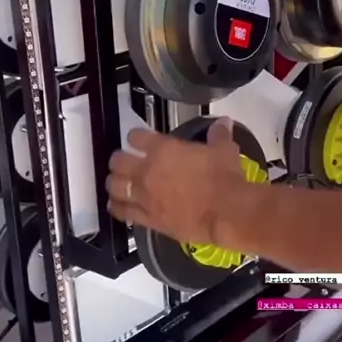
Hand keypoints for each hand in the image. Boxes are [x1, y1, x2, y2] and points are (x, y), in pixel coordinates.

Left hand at [106, 118, 248, 248]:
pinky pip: (124, 212)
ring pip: (116, 186)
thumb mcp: (224, 150)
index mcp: (163, 149)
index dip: (135, 137)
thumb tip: (223, 122)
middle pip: (118, 161)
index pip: (136, 137)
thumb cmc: (225, 177)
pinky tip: (115, 206)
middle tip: (122, 161)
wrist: (226, 212)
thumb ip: (219, 135)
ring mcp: (145, 196)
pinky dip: (117, 208)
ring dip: (114, 183)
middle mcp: (147, 171)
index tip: (137, 139)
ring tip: (116, 182)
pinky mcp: (148, 218)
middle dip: (119, 160)